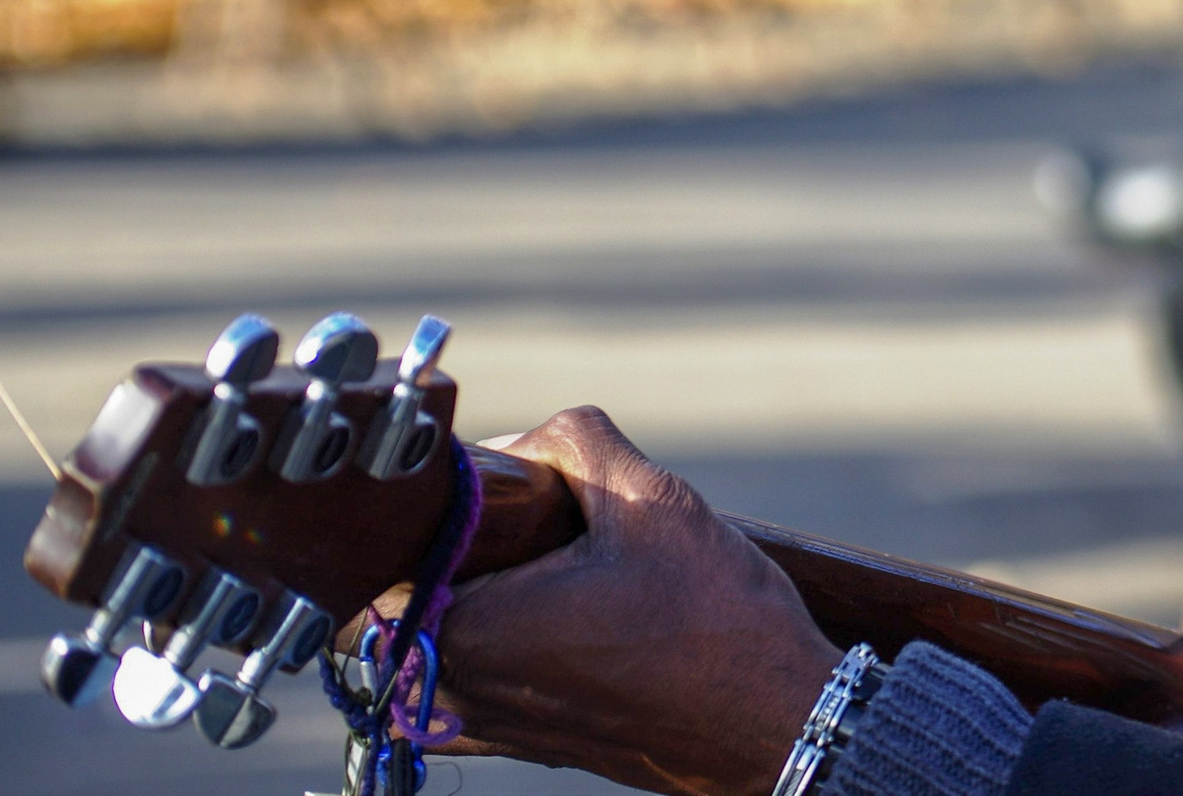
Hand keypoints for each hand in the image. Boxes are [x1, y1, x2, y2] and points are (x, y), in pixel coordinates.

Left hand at [380, 407, 842, 795]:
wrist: (777, 723)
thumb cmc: (716, 620)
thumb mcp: (650, 498)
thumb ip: (569, 441)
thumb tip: (513, 450)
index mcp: (461, 629)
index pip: (405, 532)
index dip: (459, 490)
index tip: (521, 486)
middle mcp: (448, 690)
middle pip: (424, 575)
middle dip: (481, 536)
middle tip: (560, 523)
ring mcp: (479, 725)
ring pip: (450, 618)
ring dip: (498, 582)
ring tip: (584, 574)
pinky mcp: (514, 742)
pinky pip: (478, 668)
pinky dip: (513, 632)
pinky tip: (584, 615)